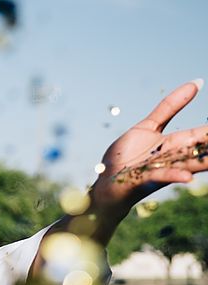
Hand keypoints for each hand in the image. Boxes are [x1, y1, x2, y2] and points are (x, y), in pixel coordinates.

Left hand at [90, 79, 206, 222]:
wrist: (107, 181)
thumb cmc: (126, 156)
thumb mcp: (147, 126)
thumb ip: (169, 107)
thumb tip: (197, 82)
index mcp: (176, 144)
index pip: (202, 134)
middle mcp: (173, 158)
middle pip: (201, 150)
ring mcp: (162, 169)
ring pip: (188, 165)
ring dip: (205, 163)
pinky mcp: (146, 179)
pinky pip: (162, 177)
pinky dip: (174, 176)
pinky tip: (188, 177)